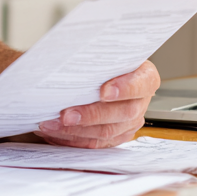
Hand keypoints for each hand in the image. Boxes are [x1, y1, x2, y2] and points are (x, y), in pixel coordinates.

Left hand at [36, 60, 160, 148]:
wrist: (98, 73)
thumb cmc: (99, 60)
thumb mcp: (100, 52)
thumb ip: (92, 56)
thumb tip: (66, 54)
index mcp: (144, 76)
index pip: (143, 83)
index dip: (126, 88)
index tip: (104, 91)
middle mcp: (140, 101)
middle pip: (123, 112)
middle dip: (91, 115)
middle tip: (66, 115)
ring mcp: (130, 121)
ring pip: (108, 131)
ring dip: (77, 130)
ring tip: (52, 124)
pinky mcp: (116, 135)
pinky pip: (96, 143)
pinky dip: (74, 138)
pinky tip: (56, 132)